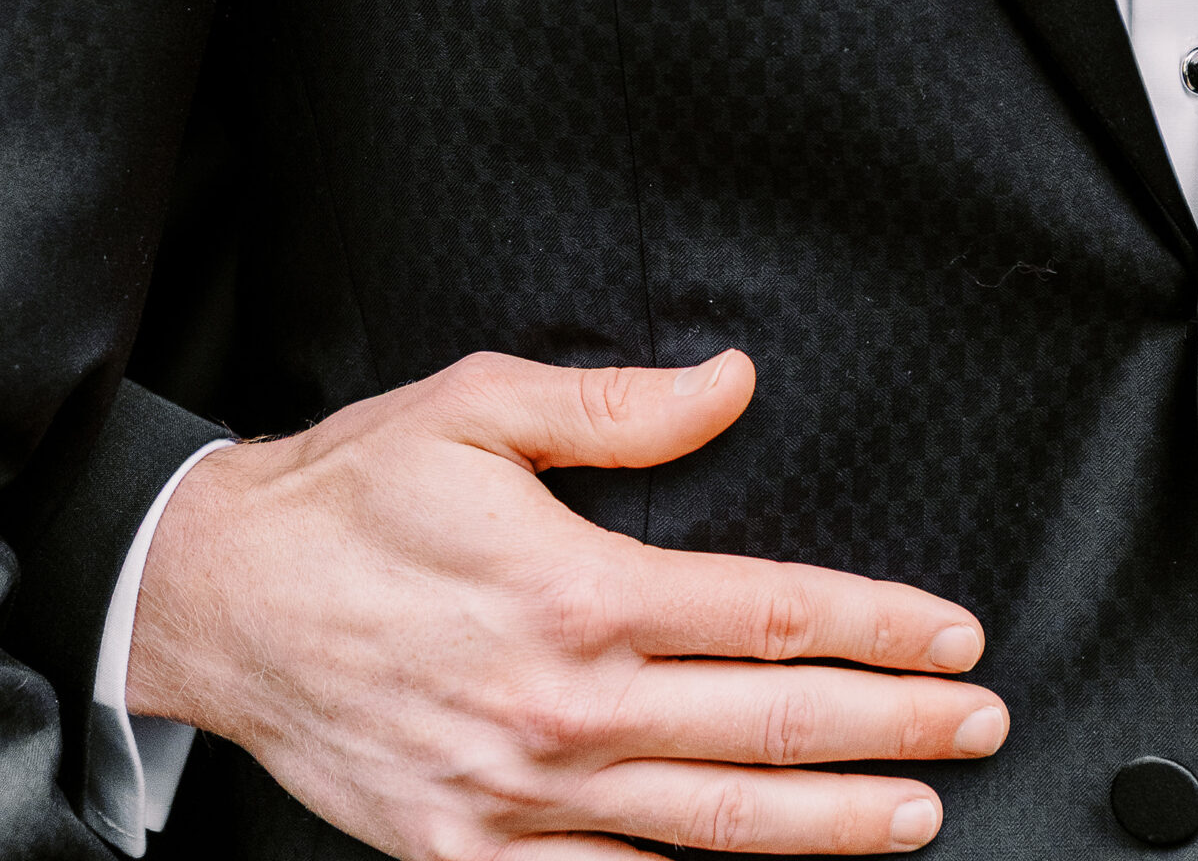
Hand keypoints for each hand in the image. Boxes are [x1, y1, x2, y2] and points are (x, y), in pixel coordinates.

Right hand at [128, 349, 1003, 860]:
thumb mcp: (481, 408)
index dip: (879, 629)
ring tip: (915, 817)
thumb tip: (734, 384)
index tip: (953, 637)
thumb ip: (623, 406)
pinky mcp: (467, 854)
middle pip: (767, 734)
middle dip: (892, 731)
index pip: (772, 619)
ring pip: (709, 830)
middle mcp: (564, 708)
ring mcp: (518, 798)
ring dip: (827, 828)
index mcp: (580, 592)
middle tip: (978, 726)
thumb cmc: (351, 495)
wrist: (219, 599)